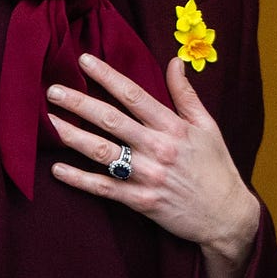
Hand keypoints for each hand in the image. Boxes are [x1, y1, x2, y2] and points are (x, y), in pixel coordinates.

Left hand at [47, 53, 261, 277]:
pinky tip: (58, 169)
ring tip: (49, 122)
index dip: (107, 76)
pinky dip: (80, 179)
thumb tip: (175, 61)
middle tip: (52, 90)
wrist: (227, 216)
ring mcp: (148, 176)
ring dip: (73, 136)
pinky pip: (104, 189)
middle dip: (79, 103)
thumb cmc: (217, 168)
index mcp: (174, 127)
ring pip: (103, 152)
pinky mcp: (141, 202)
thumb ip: (186, 94)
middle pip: (111, 120)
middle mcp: (159, 149)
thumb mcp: (208, 126)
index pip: (135, 95)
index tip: (84, 61)